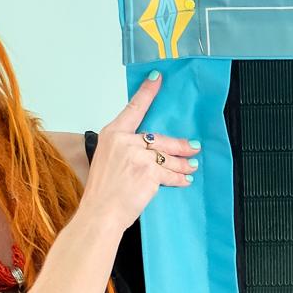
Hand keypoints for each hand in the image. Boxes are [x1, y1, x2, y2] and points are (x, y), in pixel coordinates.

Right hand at [82, 72, 200, 229]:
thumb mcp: (106, 160)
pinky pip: (171, 174)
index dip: (148, 92)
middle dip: (179, 145)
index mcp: (112, 134)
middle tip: (192, 146)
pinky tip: (185, 180)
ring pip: (168, 156)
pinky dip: (180, 179)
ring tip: (191, 165)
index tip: (157, 78)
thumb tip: (147, 147)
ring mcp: (138, 156)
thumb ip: (124, 148)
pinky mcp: (149, 173)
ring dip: (183, 163)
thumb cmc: (102, 191)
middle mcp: (125, 141)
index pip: (133, 107)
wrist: (100, 213)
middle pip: (159, 138)